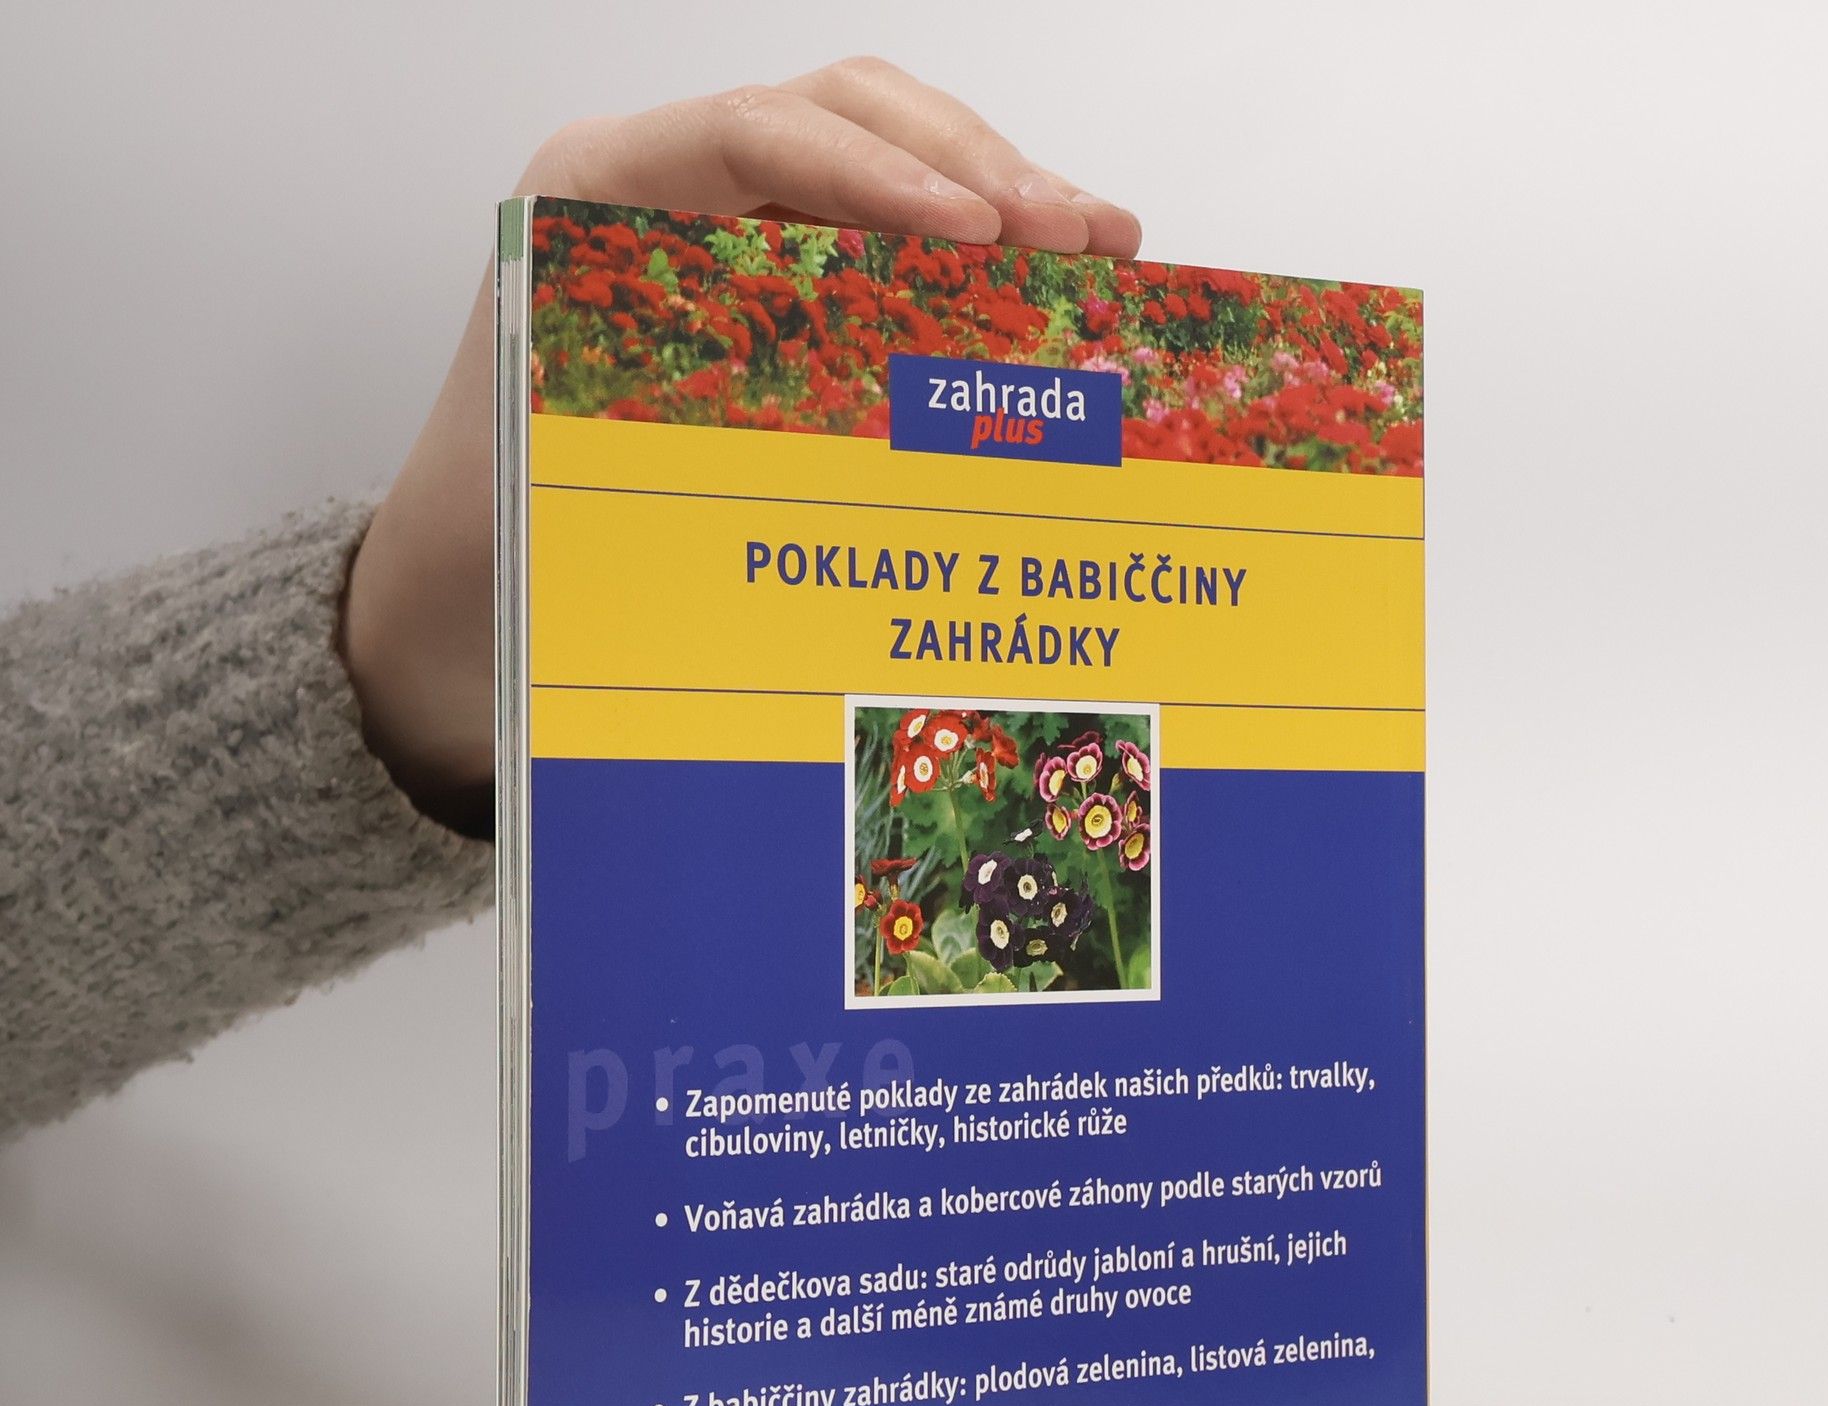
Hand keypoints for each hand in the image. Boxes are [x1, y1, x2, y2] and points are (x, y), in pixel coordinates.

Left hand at [341, 57, 1140, 832]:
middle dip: (973, 165)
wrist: (454, 591)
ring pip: (880, 161)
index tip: (981, 233)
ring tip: (1098, 243)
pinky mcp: (771, 284)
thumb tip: (867, 460)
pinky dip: (971, 255)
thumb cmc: (497, 533)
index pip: (754, 136)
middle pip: (844, 118)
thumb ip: (703, 432)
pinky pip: (880, 238)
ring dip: (995, 193)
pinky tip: (1046, 284)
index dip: (880, 176)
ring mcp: (726, 230)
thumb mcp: (584, 469)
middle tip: (1078, 232)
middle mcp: (666, 191)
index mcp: (597, 197)